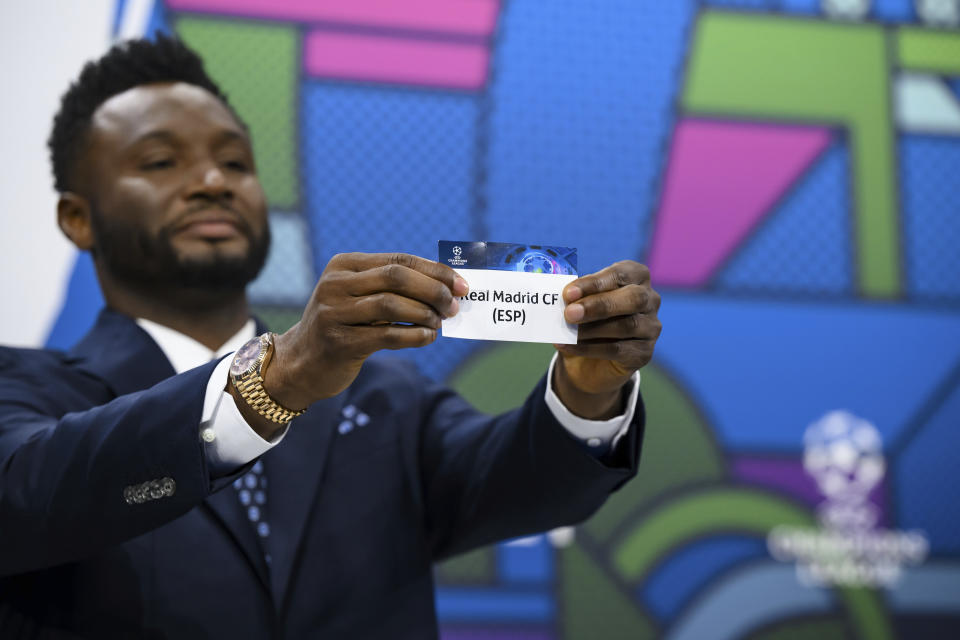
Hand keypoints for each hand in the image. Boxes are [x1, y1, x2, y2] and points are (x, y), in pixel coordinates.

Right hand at [264, 253, 467, 408]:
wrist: (301, 363)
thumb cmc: (343, 326)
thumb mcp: (360, 297)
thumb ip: (395, 287)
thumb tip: (447, 286)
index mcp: (344, 265)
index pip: (398, 260)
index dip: (434, 271)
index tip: (461, 284)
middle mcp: (335, 284)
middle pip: (396, 277)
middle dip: (432, 290)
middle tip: (453, 306)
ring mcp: (334, 313)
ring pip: (391, 305)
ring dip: (425, 313)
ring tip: (439, 323)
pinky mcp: (339, 342)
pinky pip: (387, 335)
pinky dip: (414, 335)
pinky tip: (427, 337)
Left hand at [553, 261, 660, 416]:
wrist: (590, 360)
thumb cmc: (586, 320)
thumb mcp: (580, 303)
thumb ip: (576, 297)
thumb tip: (562, 297)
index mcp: (636, 277)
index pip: (620, 275)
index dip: (594, 283)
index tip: (568, 292)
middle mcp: (650, 299)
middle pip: (632, 298)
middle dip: (599, 305)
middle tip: (570, 313)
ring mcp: (651, 327)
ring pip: (626, 326)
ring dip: (591, 329)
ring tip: (566, 332)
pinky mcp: (644, 353)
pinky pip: (617, 350)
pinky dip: (588, 348)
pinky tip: (567, 346)